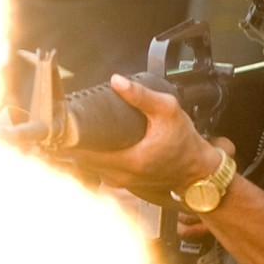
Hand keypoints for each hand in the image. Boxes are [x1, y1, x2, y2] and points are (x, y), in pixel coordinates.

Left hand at [66, 76, 225, 197]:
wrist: (198, 170)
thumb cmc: (185, 144)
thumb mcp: (168, 111)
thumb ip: (142, 96)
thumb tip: (117, 81)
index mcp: (127, 161)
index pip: (82, 151)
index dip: (70, 136)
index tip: (64, 122)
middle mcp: (118, 175)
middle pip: (81, 157)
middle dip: (75, 140)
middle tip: (71, 120)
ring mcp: (119, 182)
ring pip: (88, 165)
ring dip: (83, 148)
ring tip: (80, 129)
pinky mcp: (122, 182)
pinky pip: (99, 168)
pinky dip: (94, 156)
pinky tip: (95, 142)